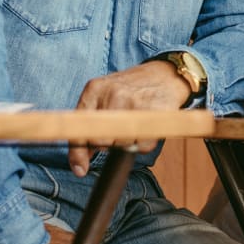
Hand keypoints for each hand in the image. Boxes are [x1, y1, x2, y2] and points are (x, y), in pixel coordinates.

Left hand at [68, 61, 190, 175]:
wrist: (165, 75)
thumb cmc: (130, 89)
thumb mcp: (103, 97)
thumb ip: (88, 126)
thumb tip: (79, 165)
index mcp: (95, 88)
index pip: (80, 127)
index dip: (78, 151)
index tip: (80, 169)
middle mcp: (113, 93)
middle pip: (100, 140)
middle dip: (107, 143)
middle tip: (117, 132)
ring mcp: (135, 102)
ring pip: (122, 144)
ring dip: (127, 143)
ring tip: (133, 125)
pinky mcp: (154, 113)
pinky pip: (142, 145)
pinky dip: (143, 143)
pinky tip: (145, 127)